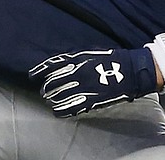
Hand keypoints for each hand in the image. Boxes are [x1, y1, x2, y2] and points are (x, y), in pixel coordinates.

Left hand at [29, 47, 157, 116]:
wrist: (132, 71)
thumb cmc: (113, 60)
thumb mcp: (92, 53)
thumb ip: (75, 59)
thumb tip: (60, 63)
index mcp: (78, 60)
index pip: (52, 65)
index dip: (40, 71)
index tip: (32, 75)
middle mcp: (78, 73)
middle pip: (52, 83)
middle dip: (46, 88)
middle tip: (45, 90)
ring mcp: (83, 88)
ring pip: (58, 97)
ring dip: (52, 99)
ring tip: (51, 100)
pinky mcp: (90, 100)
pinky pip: (69, 108)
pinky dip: (61, 110)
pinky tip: (57, 111)